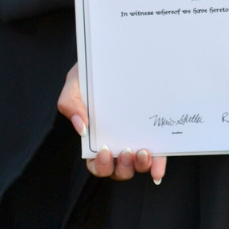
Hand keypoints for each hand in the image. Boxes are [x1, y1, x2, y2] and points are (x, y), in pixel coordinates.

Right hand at [58, 63, 166, 184]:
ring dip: (140, 166)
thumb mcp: (75, 83)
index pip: (96, 164)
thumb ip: (70, 104)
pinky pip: (158, 156)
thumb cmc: (92, 74)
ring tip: (143, 152)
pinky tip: (158, 169)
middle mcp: (117, 144)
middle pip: (119, 170)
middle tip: (126, 152)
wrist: (115, 58)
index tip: (104, 151)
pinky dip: (158, 165)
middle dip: (123, 167)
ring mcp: (137, 140)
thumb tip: (81, 128)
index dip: (100, 165)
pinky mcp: (154, 135)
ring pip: (138, 166)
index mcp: (95, 138)